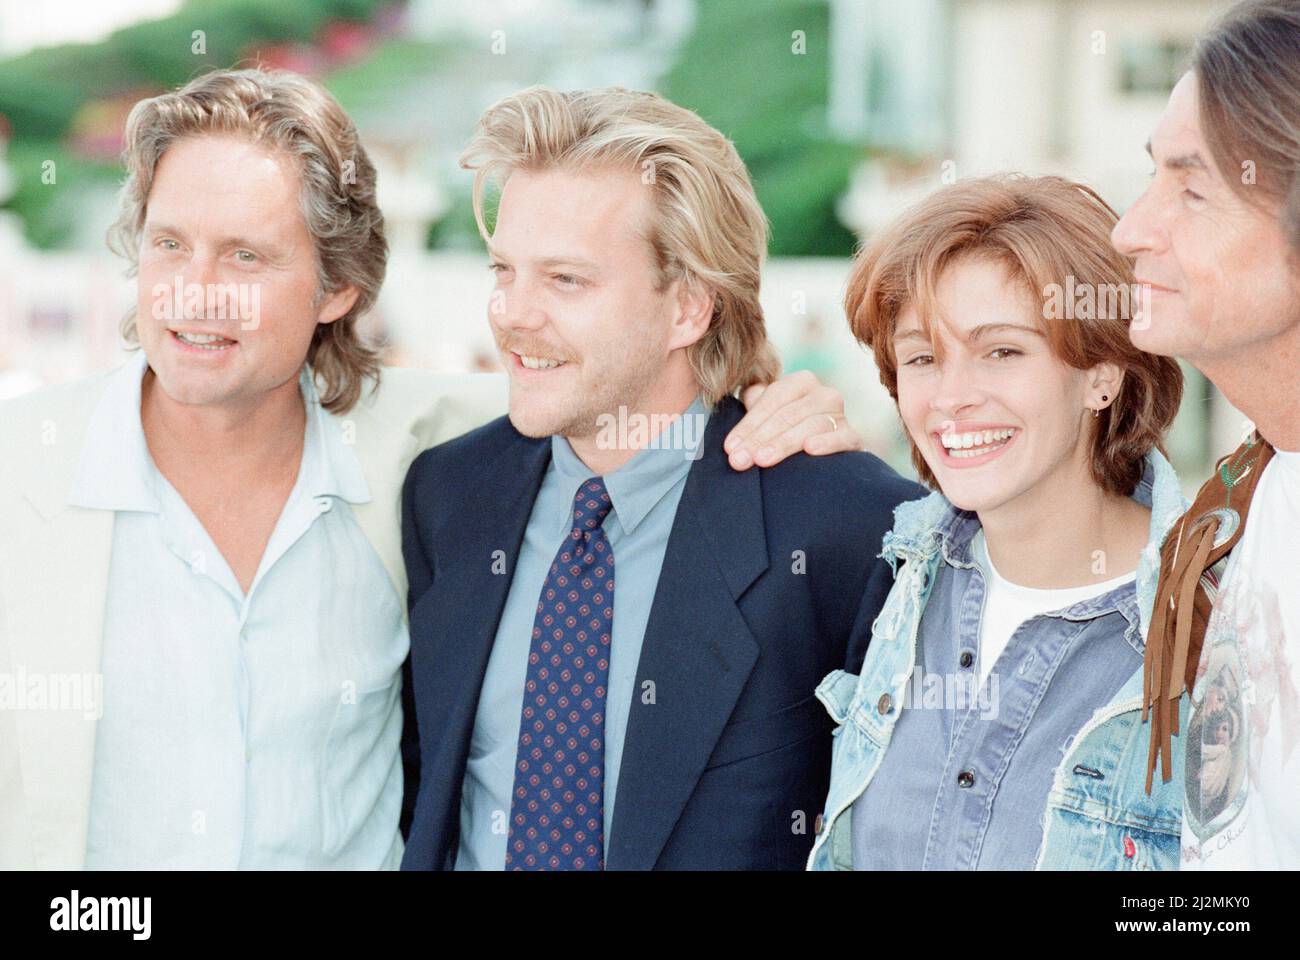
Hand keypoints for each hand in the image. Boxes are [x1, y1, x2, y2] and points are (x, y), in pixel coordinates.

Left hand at [723, 369, 861, 469]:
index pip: (772, 399)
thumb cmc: (787, 433)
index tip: (730, 448)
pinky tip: (810, 449)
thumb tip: (746, 394)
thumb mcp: (769, 416)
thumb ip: (756, 403)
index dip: (749, 424)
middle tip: (740, 461)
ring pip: (810, 425)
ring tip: (763, 459)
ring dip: (784, 443)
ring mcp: (841, 415)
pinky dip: (827, 442)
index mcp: (801, 382)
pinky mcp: (854, 438)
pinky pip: (843, 437)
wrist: (824, 458)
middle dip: (760, 438)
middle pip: (788, 414)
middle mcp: (824, 394)